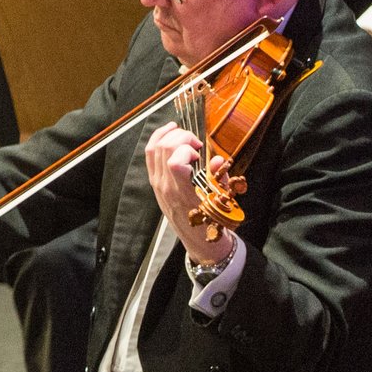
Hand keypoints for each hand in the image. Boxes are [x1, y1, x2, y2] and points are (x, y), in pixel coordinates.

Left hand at [144, 122, 224, 257]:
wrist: (198, 239)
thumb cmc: (211, 221)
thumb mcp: (222, 201)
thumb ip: (220, 178)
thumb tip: (217, 160)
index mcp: (182, 192)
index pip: (174, 163)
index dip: (186, 150)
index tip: (200, 152)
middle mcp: (165, 186)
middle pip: (163, 149)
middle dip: (181, 137)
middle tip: (196, 142)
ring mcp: (157, 183)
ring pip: (153, 149)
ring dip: (169, 135)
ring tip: (184, 133)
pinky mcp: (154, 181)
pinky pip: (150, 155)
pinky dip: (157, 139)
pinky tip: (168, 132)